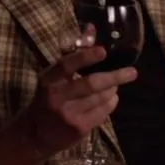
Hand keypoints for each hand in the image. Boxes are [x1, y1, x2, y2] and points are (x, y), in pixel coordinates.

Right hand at [23, 27, 137, 158]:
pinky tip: (111, 98)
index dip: (85, 56)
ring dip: (113, 89)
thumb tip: (92, 28)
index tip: (103, 51)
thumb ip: (74, 53)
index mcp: (48, 80)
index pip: (66, 65)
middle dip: (115, 77)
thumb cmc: (46, 99)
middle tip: (132, 72)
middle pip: (91, 84)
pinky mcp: (78, 129)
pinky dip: (110, 103)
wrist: (33, 135)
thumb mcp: (53, 77)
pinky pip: (103, 113)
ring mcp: (69, 115)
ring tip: (115, 84)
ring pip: (101, 98)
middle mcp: (57, 97)